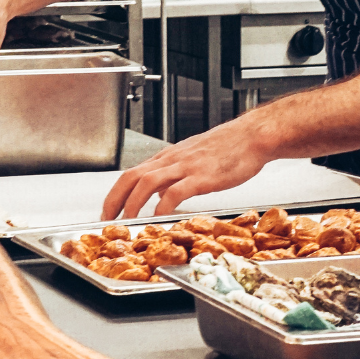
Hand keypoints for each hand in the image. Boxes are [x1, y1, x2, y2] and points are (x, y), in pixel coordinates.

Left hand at [102, 120, 272, 218]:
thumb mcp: (193, 158)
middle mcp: (171, 160)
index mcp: (168, 157)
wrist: (253, 136)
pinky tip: (160, 217)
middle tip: (106, 220)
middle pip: (131, 177)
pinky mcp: (201, 176)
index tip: (108, 211)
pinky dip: (163, 206)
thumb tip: (160, 195)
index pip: (131, 174)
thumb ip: (174, 175)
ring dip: (132, 204)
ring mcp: (185, 167)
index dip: (115, 193)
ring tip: (128, 222)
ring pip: (146, 183)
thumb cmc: (229, 147)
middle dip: (114, 200)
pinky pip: (175, 191)